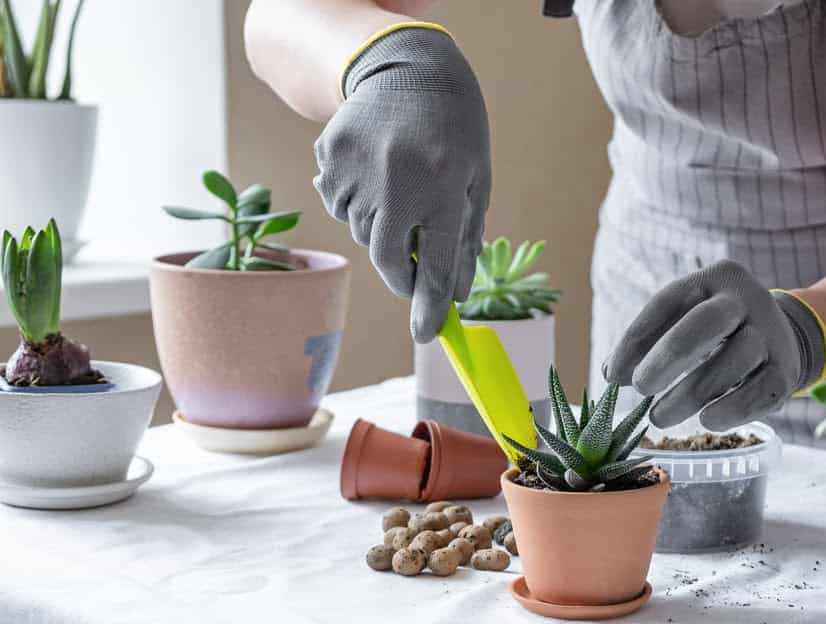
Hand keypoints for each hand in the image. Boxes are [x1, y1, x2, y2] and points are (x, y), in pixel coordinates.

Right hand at [313, 26, 489, 342]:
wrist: (409, 68)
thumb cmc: (455, 131)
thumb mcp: (475, 183)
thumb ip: (466, 241)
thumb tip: (456, 297)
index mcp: (442, 187)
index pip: (436, 265)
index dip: (430, 305)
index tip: (427, 334)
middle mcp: (396, 181)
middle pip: (389, 259)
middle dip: (403, 272)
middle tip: (414, 262)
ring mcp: (357, 169)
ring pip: (363, 233)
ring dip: (383, 229)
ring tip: (401, 188)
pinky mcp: (329, 158)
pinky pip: (340, 206)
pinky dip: (359, 204)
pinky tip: (377, 172)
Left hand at [603, 260, 825, 429]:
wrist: (778, 334)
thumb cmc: (714, 330)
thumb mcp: (681, 320)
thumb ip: (647, 342)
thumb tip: (612, 374)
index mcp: (712, 279)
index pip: (666, 303)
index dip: (635, 339)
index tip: (613, 376)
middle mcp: (746, 299)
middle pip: (706, 324)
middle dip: (668, 358)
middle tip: (640, 388)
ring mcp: (771, 332)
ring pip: (734, 360)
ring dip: (692, 394)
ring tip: (659, 417)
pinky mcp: (787, 369)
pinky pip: (762, 391)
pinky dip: (733, 410)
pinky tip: (707, 422)